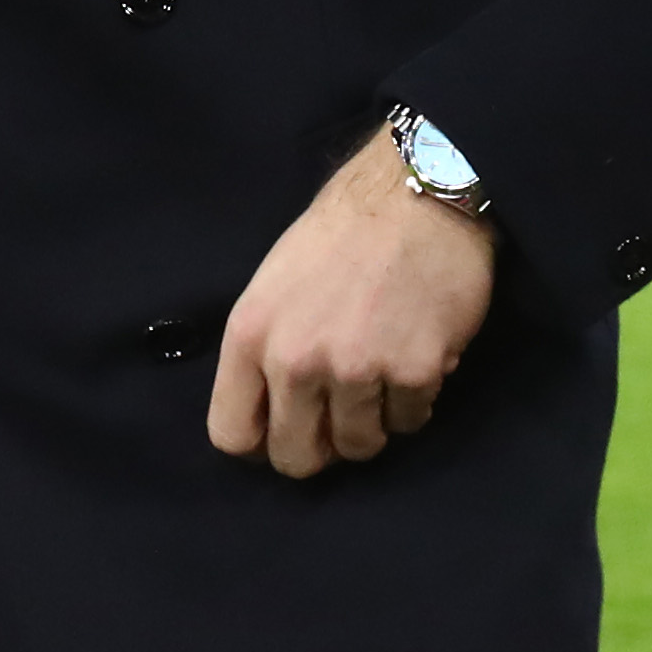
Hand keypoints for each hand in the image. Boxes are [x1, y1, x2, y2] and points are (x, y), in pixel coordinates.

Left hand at [207, 127, 497, 478]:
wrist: (418, 193)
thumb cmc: (343, 233)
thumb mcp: (275, 284)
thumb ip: (266, 351)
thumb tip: (274, 415)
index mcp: (250, 335)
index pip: (233, 436)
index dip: (263, 442)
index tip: (288, 430)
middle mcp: (295, 359)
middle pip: (297, 458)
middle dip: (323, 447)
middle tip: (343, 415)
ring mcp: (355, 369)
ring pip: (362, 447)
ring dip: (376, 420)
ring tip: (384, 372)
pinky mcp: (414, 371)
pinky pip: (412, 421)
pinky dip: (417, 398)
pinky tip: (417, 353)